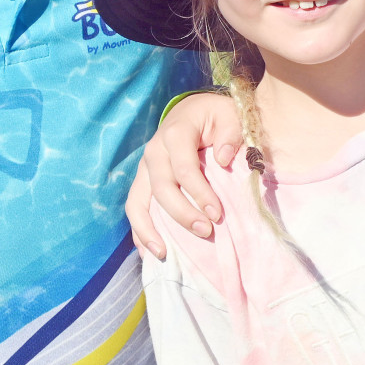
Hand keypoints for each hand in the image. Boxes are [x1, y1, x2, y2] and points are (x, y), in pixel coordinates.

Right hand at [127, 93, 241, 255]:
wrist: (193, 111)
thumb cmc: (216, 116)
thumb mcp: (229, 115)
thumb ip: (230, 133)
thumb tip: (224, 159)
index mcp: (175, 133)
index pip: (184, 168)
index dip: (199, 193)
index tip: (218, 214)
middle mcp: (154, 151)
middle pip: (161, 188)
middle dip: (181, 214)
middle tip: (206, 232)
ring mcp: (145, 168)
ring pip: (137, 202)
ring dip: (148, 230)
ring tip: (164, 253)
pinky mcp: (143, 181)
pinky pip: (135, 208)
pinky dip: (139, 231)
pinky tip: (148, 252)